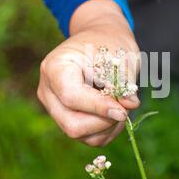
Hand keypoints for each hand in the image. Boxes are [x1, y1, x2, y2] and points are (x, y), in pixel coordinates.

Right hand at [37, 0, 139, 145]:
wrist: (101, 40)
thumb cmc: (109, 44)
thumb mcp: (120, 57)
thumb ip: (124, 82)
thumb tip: (130, 106)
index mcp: (55, 67)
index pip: (71, 96)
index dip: (98, 107)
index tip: (123, 111)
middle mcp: (48, 90)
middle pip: (71, 123)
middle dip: (103, 121)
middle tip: (126, 109)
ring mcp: (54, 108)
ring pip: (80, 134)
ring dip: (108, 127)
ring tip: (123, 107)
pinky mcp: (66, 120)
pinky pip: (87, 138)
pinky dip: (106, 131)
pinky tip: (116, 113)